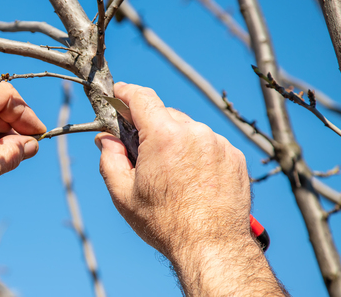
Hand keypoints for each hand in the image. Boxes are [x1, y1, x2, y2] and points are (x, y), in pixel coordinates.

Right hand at [95, 83, 285, 294]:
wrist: (212, 247)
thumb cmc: (165, 223)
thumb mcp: (123, 194)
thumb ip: (110, 158)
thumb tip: (106, 138)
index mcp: (164, 136)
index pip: (142, 97)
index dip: (126, 92)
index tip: (117, 93)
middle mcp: (195, 132)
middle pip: (165, 115)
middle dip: (150, 127)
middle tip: (142, 151)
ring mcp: (218, 143)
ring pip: (189, 129)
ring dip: (176, 141)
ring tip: (172, 174)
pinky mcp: (234, 156)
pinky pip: (210, 143)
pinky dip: (198, 153)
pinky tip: (193, 179)